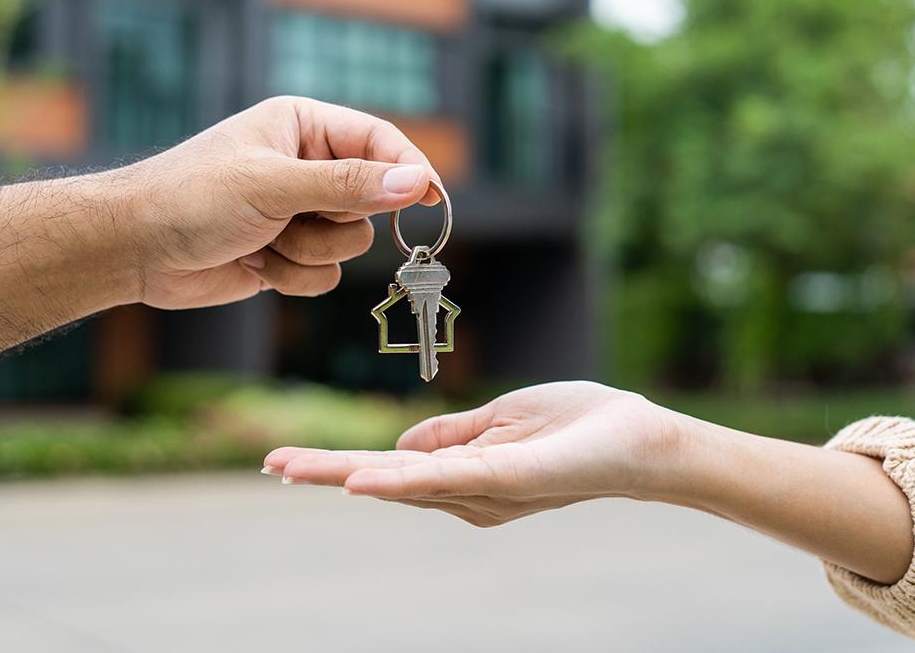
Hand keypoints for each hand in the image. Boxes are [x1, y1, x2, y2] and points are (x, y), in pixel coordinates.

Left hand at [122, 96, 439, 308]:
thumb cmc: (191, 197)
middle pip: (371, 202)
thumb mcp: (273, 184)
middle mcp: (307, 167)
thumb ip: (347, 185)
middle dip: (333, 221)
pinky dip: (293, 278)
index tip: (431, 199)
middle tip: (292, 218)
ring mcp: (298, 213)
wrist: (134, 250)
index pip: (380, 141)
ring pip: (350, 245)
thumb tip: (415, 183)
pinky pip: (326, 275)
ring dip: (307, 253)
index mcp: (304, 127)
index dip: (408, 170)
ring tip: (261, 241)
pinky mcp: (288, 254)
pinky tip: (252, 263)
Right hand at [263, 381, 682, 526]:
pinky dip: (401, 480)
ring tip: (290, 466)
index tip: (289, 460)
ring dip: (344, 474)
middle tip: (271, 464)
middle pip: (385, 480)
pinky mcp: (508, 481)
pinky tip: (362, 478)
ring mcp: (486, 491)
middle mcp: (468, 493)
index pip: (391, 468)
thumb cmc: (579, 425)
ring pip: (404, 482)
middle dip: (325, 472)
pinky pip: (447, 480)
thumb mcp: (502, 420)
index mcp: (465, 473)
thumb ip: (451, 436)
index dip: (342, 464)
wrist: (643, 439)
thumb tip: (398, 447)